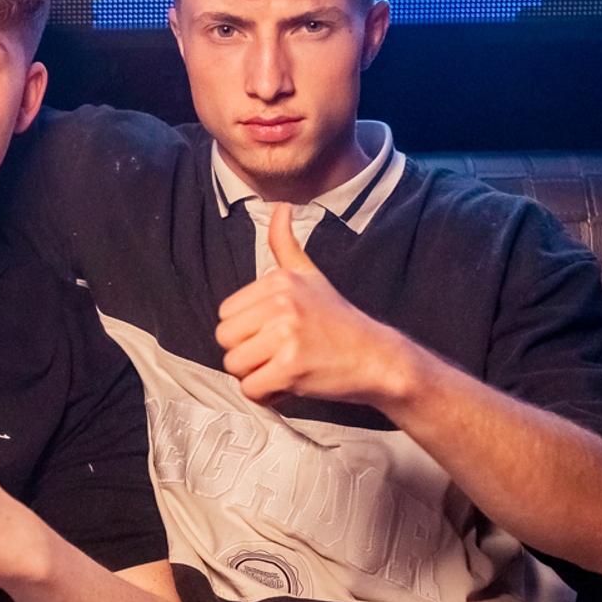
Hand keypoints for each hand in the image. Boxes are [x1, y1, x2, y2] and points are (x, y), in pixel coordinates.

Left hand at [216, 202, 419, 407]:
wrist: (376, 357)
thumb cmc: (337, 320)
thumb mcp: (310, 275)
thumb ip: (284, 244)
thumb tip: (280, 207)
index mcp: (278, 281)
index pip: (225, 314)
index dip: (246, 331)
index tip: (276, 333)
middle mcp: (281, 304)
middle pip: (225, 340)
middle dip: (248, 353)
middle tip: (281, 352)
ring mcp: (286, 336)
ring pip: (235, 366)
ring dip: (256, 375)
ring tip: (287, 366)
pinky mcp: (291, 368)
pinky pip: (251, 389)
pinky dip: (268, 394)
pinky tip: (291, 383)